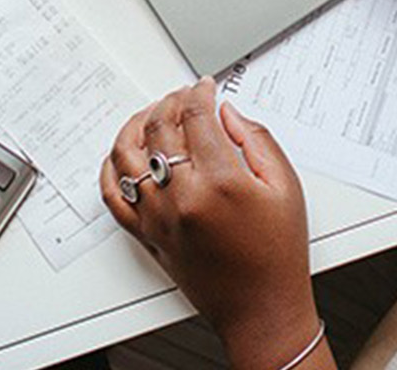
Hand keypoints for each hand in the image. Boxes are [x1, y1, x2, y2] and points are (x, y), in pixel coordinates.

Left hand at [101, 78, 328, 369]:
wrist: (261, 308)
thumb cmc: (277, 254)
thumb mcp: (285, 187)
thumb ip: (256, 140)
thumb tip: (227, 113)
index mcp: (220, 181)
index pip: (196, 117)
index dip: (199, 93)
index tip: (205, 87)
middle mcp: (182, 197)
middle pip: (160, 129)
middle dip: (170, 102)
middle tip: (183, 96)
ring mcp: (158, 217)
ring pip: (126, 155)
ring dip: (136, 125)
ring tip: (151, 115)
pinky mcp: (146, 234)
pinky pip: (112, 196)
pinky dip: (111, 169)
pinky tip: (123, 155)